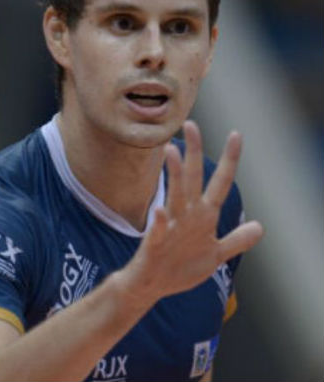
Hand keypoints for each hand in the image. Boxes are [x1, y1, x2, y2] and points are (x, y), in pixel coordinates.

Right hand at [125, 120, 263, 302]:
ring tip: (172, 152)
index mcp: (203, 218)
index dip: (230, 160)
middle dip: (194, 152)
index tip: (236, 134)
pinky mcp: (155, 244)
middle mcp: (187, 217)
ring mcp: (171, 228)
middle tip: (191, 125)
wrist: (150, 286)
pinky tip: (161, 212)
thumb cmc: (179, 269)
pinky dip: (161, 222)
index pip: (220, 183)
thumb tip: (259, 226)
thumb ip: (236, 241)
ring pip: (174, 196)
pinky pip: (158, 231)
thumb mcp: (215, 256)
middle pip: (193, 179)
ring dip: (174, 175)